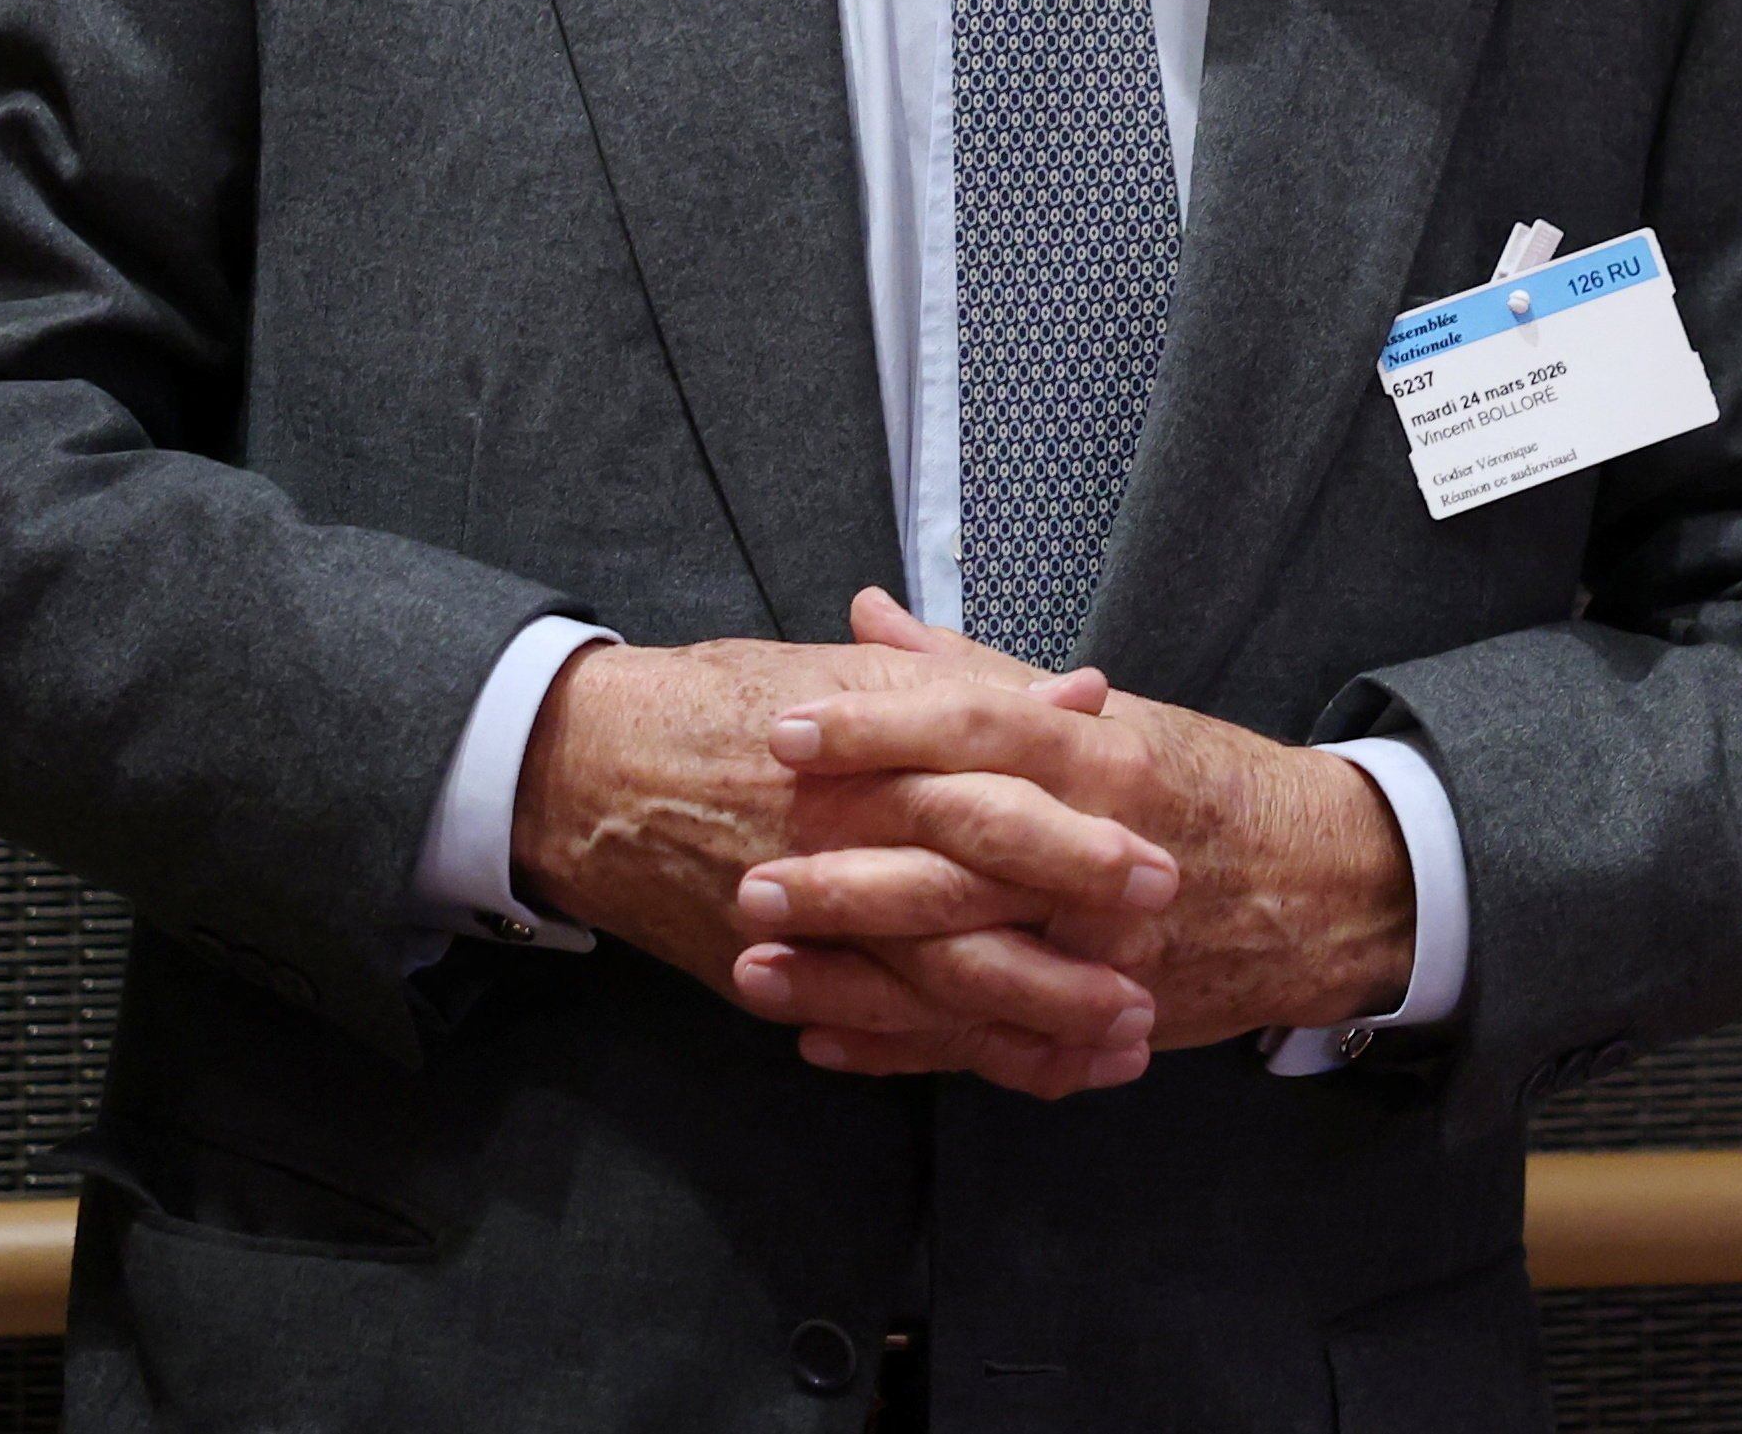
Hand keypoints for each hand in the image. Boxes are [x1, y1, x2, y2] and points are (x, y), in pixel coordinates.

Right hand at [510, 631, 1175, 1095]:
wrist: (585, 768)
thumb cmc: (726, 704)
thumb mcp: (848, 674)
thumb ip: (967, 688)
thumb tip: (1082, 694)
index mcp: (865, 752)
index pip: (984, 789)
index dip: (1072, 829)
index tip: (1155, 848)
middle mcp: (840, 836)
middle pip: (972, 898)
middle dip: (1070, 935)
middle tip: (1156, 953)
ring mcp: (808, 918)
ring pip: (935, 982)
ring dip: (1036, 1015)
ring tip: (1122, 1033)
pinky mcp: (782, 975)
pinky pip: (883, 1031)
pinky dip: (958, 1054)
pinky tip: (1032, 1068)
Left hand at [733, 591, 1414, 1061]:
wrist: (1323, 887)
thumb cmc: (1196, 783)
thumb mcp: (1103, 713)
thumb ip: (976, 672)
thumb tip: (866, 617)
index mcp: (1098, 756)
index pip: (975, 729)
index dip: (876, 729)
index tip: (786, 731)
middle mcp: (1101, 850)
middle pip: (960, 857)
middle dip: (849, 872)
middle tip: (750, 873)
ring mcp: (1106, 946)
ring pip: (967, 964)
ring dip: (857, 975)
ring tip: (756, 967)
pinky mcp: (1103, 1017)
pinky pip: (993, 1042)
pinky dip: (905, 1049)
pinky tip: (820, 1039)